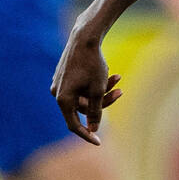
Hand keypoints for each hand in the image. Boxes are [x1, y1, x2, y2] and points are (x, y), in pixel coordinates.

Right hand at [50, 26, 121, 144]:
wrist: (85, 36)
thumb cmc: (92, 64)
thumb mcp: (97, 90)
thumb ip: (95, 113)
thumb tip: (92, 129)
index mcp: (63, 100)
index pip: (74, 125)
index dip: (87, 134)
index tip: (99, 143)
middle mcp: (57, 93)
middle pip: (83, 108)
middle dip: (103, 102)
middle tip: (120, 92)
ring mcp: (60, 84)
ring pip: (84, 97)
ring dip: (102, 90)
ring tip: (118, 78)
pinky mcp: (65, 76)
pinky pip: (81, 87)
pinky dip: (95, 83)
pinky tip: (111, 73)